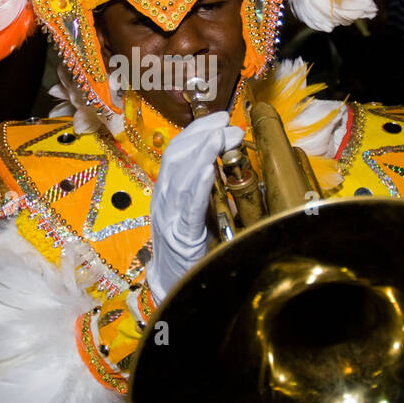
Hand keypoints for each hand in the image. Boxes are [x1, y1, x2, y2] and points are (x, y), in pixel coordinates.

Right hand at [146, 110, 243, 300]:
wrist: (171, 285)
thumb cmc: (188, 250)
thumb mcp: (199, 214)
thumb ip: (212, 194)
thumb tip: (240, 173)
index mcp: (166, 192)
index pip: (176, 151)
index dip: (197, 131)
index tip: (220, 117)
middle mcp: (163, 200)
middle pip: (176, 156)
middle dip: (203, 134)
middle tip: (228, 124)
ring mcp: (169, 217)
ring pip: (179, 175)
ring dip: (202, 152)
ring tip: (220, 137)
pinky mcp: (180, 236)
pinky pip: (188, 206)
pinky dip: (198, 185)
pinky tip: (208, 170)